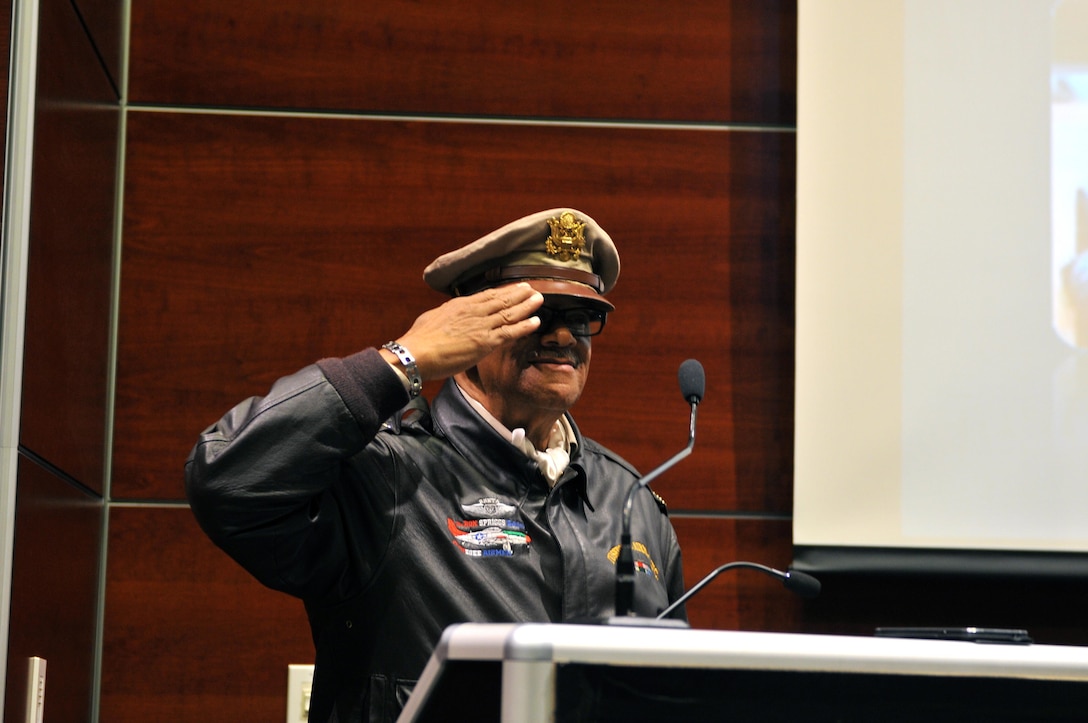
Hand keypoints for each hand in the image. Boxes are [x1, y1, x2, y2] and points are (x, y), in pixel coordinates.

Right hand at [389, 283, 543, 379]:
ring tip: (539, 299)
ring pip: (509, 313)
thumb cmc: (420, 338)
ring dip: (526, 306)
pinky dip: (524, 326)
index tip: (515, 287)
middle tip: (532, 289)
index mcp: (461, 304)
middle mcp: (474, 312)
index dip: (504, 291)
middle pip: (502, 300)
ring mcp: (482, 326)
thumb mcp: (434, 316)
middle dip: (519, 294)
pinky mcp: (485, 342)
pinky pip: (510, 332)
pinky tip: (536, 322)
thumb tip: (450, 311)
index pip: (488, 295)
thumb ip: (447, 312)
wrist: (417, 352)